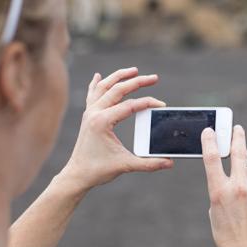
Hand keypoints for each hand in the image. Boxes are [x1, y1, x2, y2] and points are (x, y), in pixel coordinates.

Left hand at [61, 68, 173, 190]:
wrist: (77, 174)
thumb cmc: (99, 170)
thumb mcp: (126, 165)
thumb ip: (149, 164)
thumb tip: (169, 163)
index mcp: (102, 121)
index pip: (130, 106)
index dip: (148, 103)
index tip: (161, 105)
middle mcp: (94, 113)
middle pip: (118, 89)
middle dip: (137, 81)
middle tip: (154, 78)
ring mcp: (89, 113)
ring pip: (104, 87)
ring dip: (119, 76)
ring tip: (134, 70)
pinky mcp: (87, 116)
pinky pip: (92, 94)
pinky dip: (97, 84)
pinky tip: (99, 76)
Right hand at [201, 125, 246, 246]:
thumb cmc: (226, 233)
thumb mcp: (214, 209)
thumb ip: (222, 188)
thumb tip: (236, 172)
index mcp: (218, 191)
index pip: (211, 158)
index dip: (209, 141)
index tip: (210, 130)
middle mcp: (238, 187)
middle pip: (238, 153)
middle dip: (237, 138)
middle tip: (238, 129)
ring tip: (245, 203)